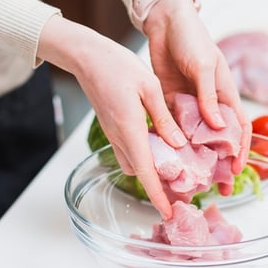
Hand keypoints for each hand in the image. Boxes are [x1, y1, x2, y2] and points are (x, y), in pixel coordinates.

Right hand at [38, 15, 188, 218]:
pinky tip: (158, 143)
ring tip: (174, 165)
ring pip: (132, 162)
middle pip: (139, 172)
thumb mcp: (149, 87)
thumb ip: (163, 117)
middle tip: (180, 186)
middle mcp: (119, 136)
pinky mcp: (111, 126)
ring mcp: (112, 132)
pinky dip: (142, 155)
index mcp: (129, 128)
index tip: (168, 211)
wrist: (87, 56)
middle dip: (157, 185)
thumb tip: (177, 143)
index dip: (157, 194)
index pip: (145, 171)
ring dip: (149, 169)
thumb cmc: (118, 65)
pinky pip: (127, 150)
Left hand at [142, 0, 251, 193]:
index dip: (241, 150)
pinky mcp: (171, 102)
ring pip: (196, 137)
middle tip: (218, 186)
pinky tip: (168, 158)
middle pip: (218, 139)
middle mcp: (210, 103)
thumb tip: (217, 127)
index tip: (236, 170)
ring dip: (196, 157)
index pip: (239, 128)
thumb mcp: (204, 66)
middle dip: (220, 163)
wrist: (166, 23)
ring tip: (191, 179)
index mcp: (225, 94)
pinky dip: (173, 142)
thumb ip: (209, 96)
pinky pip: (174, 127)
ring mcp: (191, 104)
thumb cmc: (192, 39)